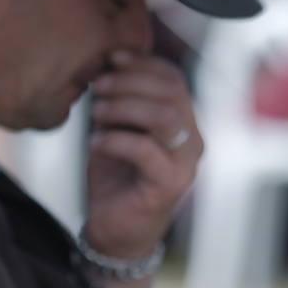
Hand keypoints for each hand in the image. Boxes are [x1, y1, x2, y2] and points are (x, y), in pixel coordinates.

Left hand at [84, 50, 201, 260]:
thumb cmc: (115, 177)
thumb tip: (102, 63)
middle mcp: (192, 139)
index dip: (143, 63)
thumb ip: (118, 101)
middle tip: (96, 86)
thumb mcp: (115, 130)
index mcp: (182, 121)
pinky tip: (96, 142)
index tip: (110, 57)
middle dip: (129, 82)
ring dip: (125, 107)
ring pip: (166, 117)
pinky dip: (118, 140)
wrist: (115, 230)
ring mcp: (184, 163)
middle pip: (171, 92)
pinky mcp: (169, 186)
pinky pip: (148, 151)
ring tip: (95, 113)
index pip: (173, 78)